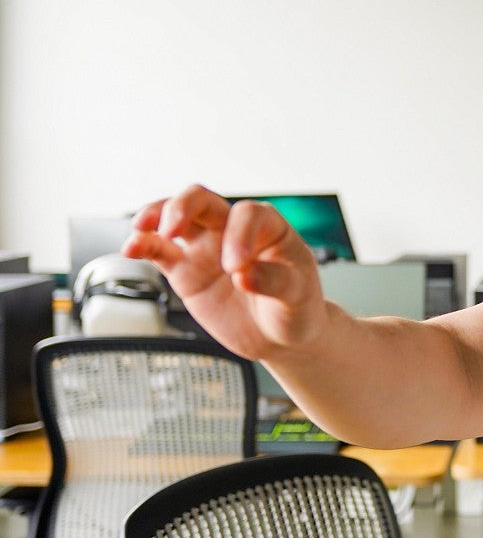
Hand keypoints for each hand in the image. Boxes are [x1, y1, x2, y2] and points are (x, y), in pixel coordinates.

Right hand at [122, 185, 326, 359]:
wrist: (281, 337)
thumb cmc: (297, 309)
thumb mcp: (297, 297)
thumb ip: (275, 282)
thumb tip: (244, 274)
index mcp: (269, 228)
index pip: (247, 214)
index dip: (238, 234)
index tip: (236, 269)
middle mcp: (234, 231)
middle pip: (202, 200)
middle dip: (183, 206)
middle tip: (172, 228)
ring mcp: (207, 248)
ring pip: (175, 217)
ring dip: (155, 215)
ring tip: (142, 228)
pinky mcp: (186, 270)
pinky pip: (159, 251)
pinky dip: (142, 245)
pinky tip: (130, 248)